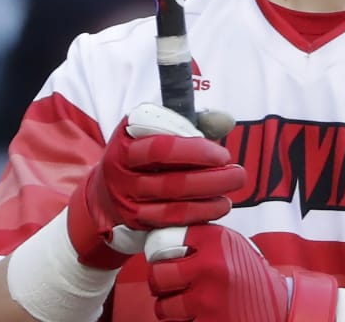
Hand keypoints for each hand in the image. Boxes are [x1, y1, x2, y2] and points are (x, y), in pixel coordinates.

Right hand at [66, 104, 246, 268]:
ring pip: (171, 206)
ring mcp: (125, 198)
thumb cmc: (143, 152)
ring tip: (230, 196)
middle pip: (170, 180)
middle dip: (210, 179)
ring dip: (207, 202)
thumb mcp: (158, 127)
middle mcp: (120, 168)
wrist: (106, 189)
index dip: (195, 152)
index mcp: (127, 138)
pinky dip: (196, 217)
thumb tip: (225, 120)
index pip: (161, 146)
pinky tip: (215, 209)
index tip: (222, 154)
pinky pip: (169, 223)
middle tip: (238, 174)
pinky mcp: (134, 221)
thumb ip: (191, 122)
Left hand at [144, 224, 339, 321]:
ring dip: (170, 308)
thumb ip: (198, 238)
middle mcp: (211, 266)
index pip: (162, 239)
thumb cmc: (248, 273)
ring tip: (189, 303)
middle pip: (158, 274)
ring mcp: (209, 299)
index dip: (159, 252)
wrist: (279, 304)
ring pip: (163, 306)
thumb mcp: (229, 244)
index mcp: (215, 239)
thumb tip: (154, 238)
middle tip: (172, 284)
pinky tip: (199, 315)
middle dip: (161, 282)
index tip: (164, 258)